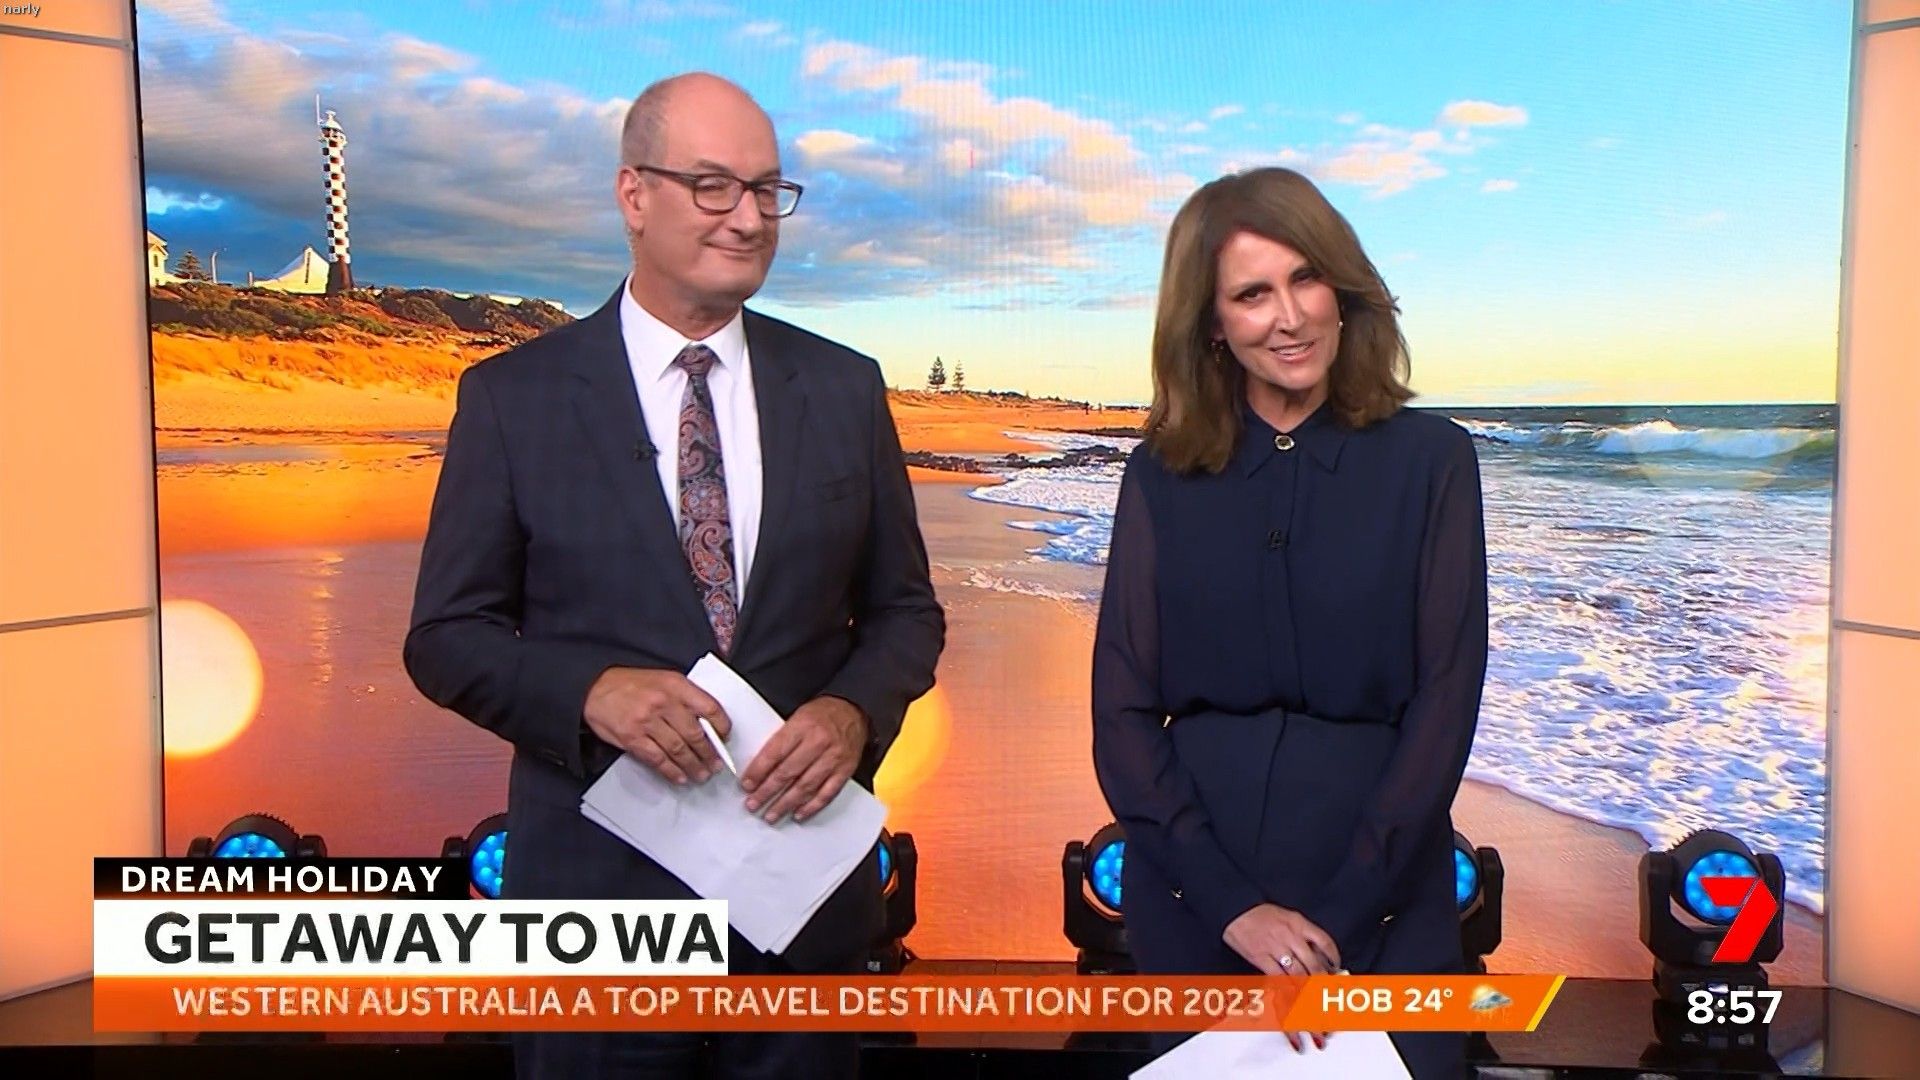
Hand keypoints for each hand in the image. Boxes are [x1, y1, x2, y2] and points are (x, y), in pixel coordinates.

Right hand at [582, 667, 729, 784]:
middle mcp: (664, 703)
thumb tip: (707, 723)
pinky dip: (671, 771)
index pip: (709, 707)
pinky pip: (657, 759)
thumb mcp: (663, 679)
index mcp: (676, 685)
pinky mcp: (632, 738)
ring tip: (702, 774)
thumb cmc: (631, 684)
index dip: (722, 726)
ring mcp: (647, 722)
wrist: (594, 687)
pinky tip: (680, 777)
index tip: (725, 738)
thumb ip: (684, 697)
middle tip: (716, 765)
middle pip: (695, 734)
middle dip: (709, 753)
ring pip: (679, 750)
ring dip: (693, 766)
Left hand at [738, 696, 866, 824]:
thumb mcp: (797, 716)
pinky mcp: (845, 770)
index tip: (747, 785)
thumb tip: (758, 766)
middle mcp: (818, 742)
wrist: (854, 710)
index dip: (758, 771)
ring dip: (786, 804)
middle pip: (788, 772)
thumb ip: (780, 739)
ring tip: (771, 814)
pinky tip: (798, 814)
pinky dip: (811, 806)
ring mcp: (833, 758)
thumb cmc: (822, 714)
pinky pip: (827, 793)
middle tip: (753, 804)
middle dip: (767, 791)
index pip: (775, 752)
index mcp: (802, 726)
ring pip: (805, 786)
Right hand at [1223, 904, 1338, 1051]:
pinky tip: (1294, 995)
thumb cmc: (1259, 913)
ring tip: (1317, 1000)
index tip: (1337, 968)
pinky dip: (1288, 989)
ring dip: (1309, 989)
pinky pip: (1279, 978)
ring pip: (1299, 974)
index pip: (1324, 942)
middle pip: (1314, 963)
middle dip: (1324, 981)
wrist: (1235, 911)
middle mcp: (1290, 936)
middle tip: (1330, 993)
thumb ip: (1303, 932)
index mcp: (1298, 923)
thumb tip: (1318, 952)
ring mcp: (1276, 948)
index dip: (1333, 958)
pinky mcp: (1261, 958)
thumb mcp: (1287, 915)